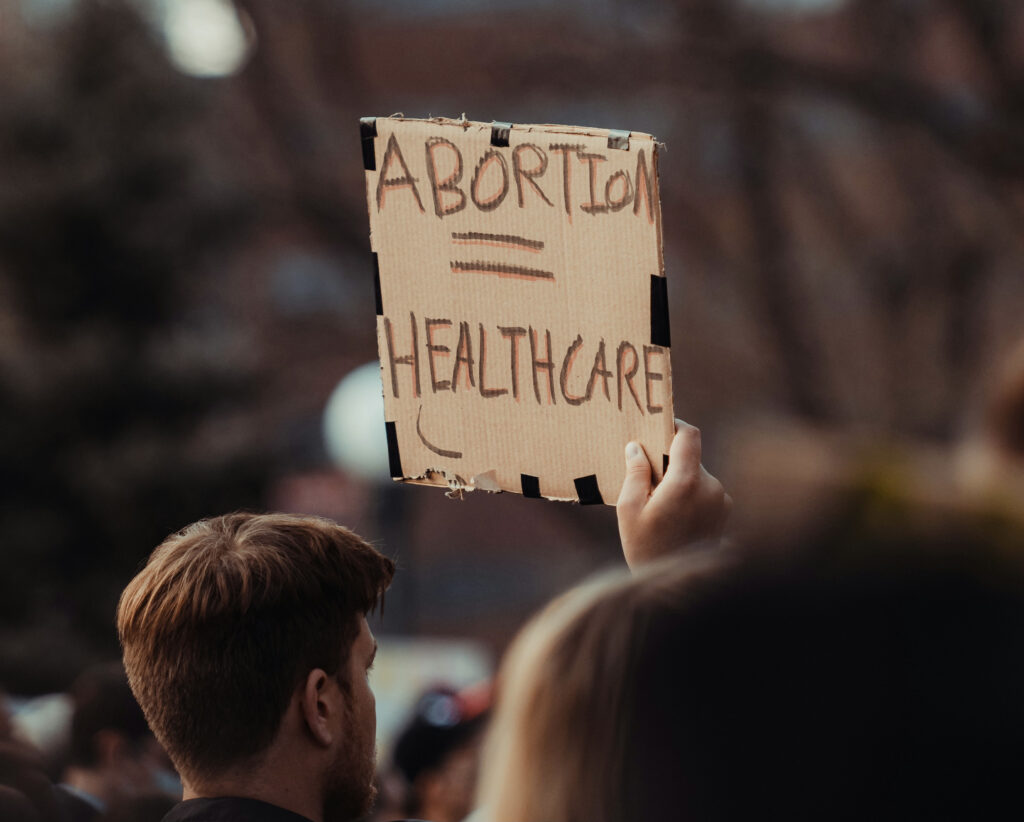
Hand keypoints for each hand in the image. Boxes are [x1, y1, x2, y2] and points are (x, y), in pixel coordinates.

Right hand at [616, 419, 731, 568]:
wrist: (676, 590)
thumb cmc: (646, 549)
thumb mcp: (629, 510)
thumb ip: (635, 473)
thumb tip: (637, 447)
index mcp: (686, 482)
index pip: (689, 435)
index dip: (674, 426)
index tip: (660, 429)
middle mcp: (710, 487)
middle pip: (690, 457)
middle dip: (670, 462)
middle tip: (648, 478)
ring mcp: (722, 500)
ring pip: (697, 475)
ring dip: (680, 481)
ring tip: (660, 505)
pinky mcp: (726, 512)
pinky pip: (706, 491)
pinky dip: (691, 495)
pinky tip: (675, 516)